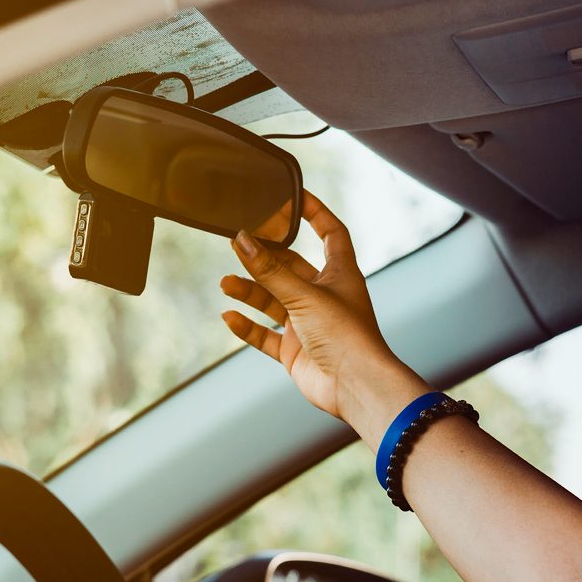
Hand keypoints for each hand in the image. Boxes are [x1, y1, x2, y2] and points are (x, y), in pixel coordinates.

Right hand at [220, 192, 428, 441]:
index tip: (292, 196)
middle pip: (290, 267)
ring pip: (273, 301)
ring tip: (226, 283)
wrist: (355, 386)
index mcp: (340, 275)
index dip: (314, 213)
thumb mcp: (304, 295)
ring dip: (250, 291)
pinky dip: (248, 326)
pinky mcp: (296, 351)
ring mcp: (309, 324)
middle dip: (264, 257)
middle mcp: (325, 296)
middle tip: (237, 244)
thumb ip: (270, 270)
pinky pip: (266, 335)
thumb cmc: (346, 336)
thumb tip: (242, 240)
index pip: (330, 233)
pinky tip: (229, 317)